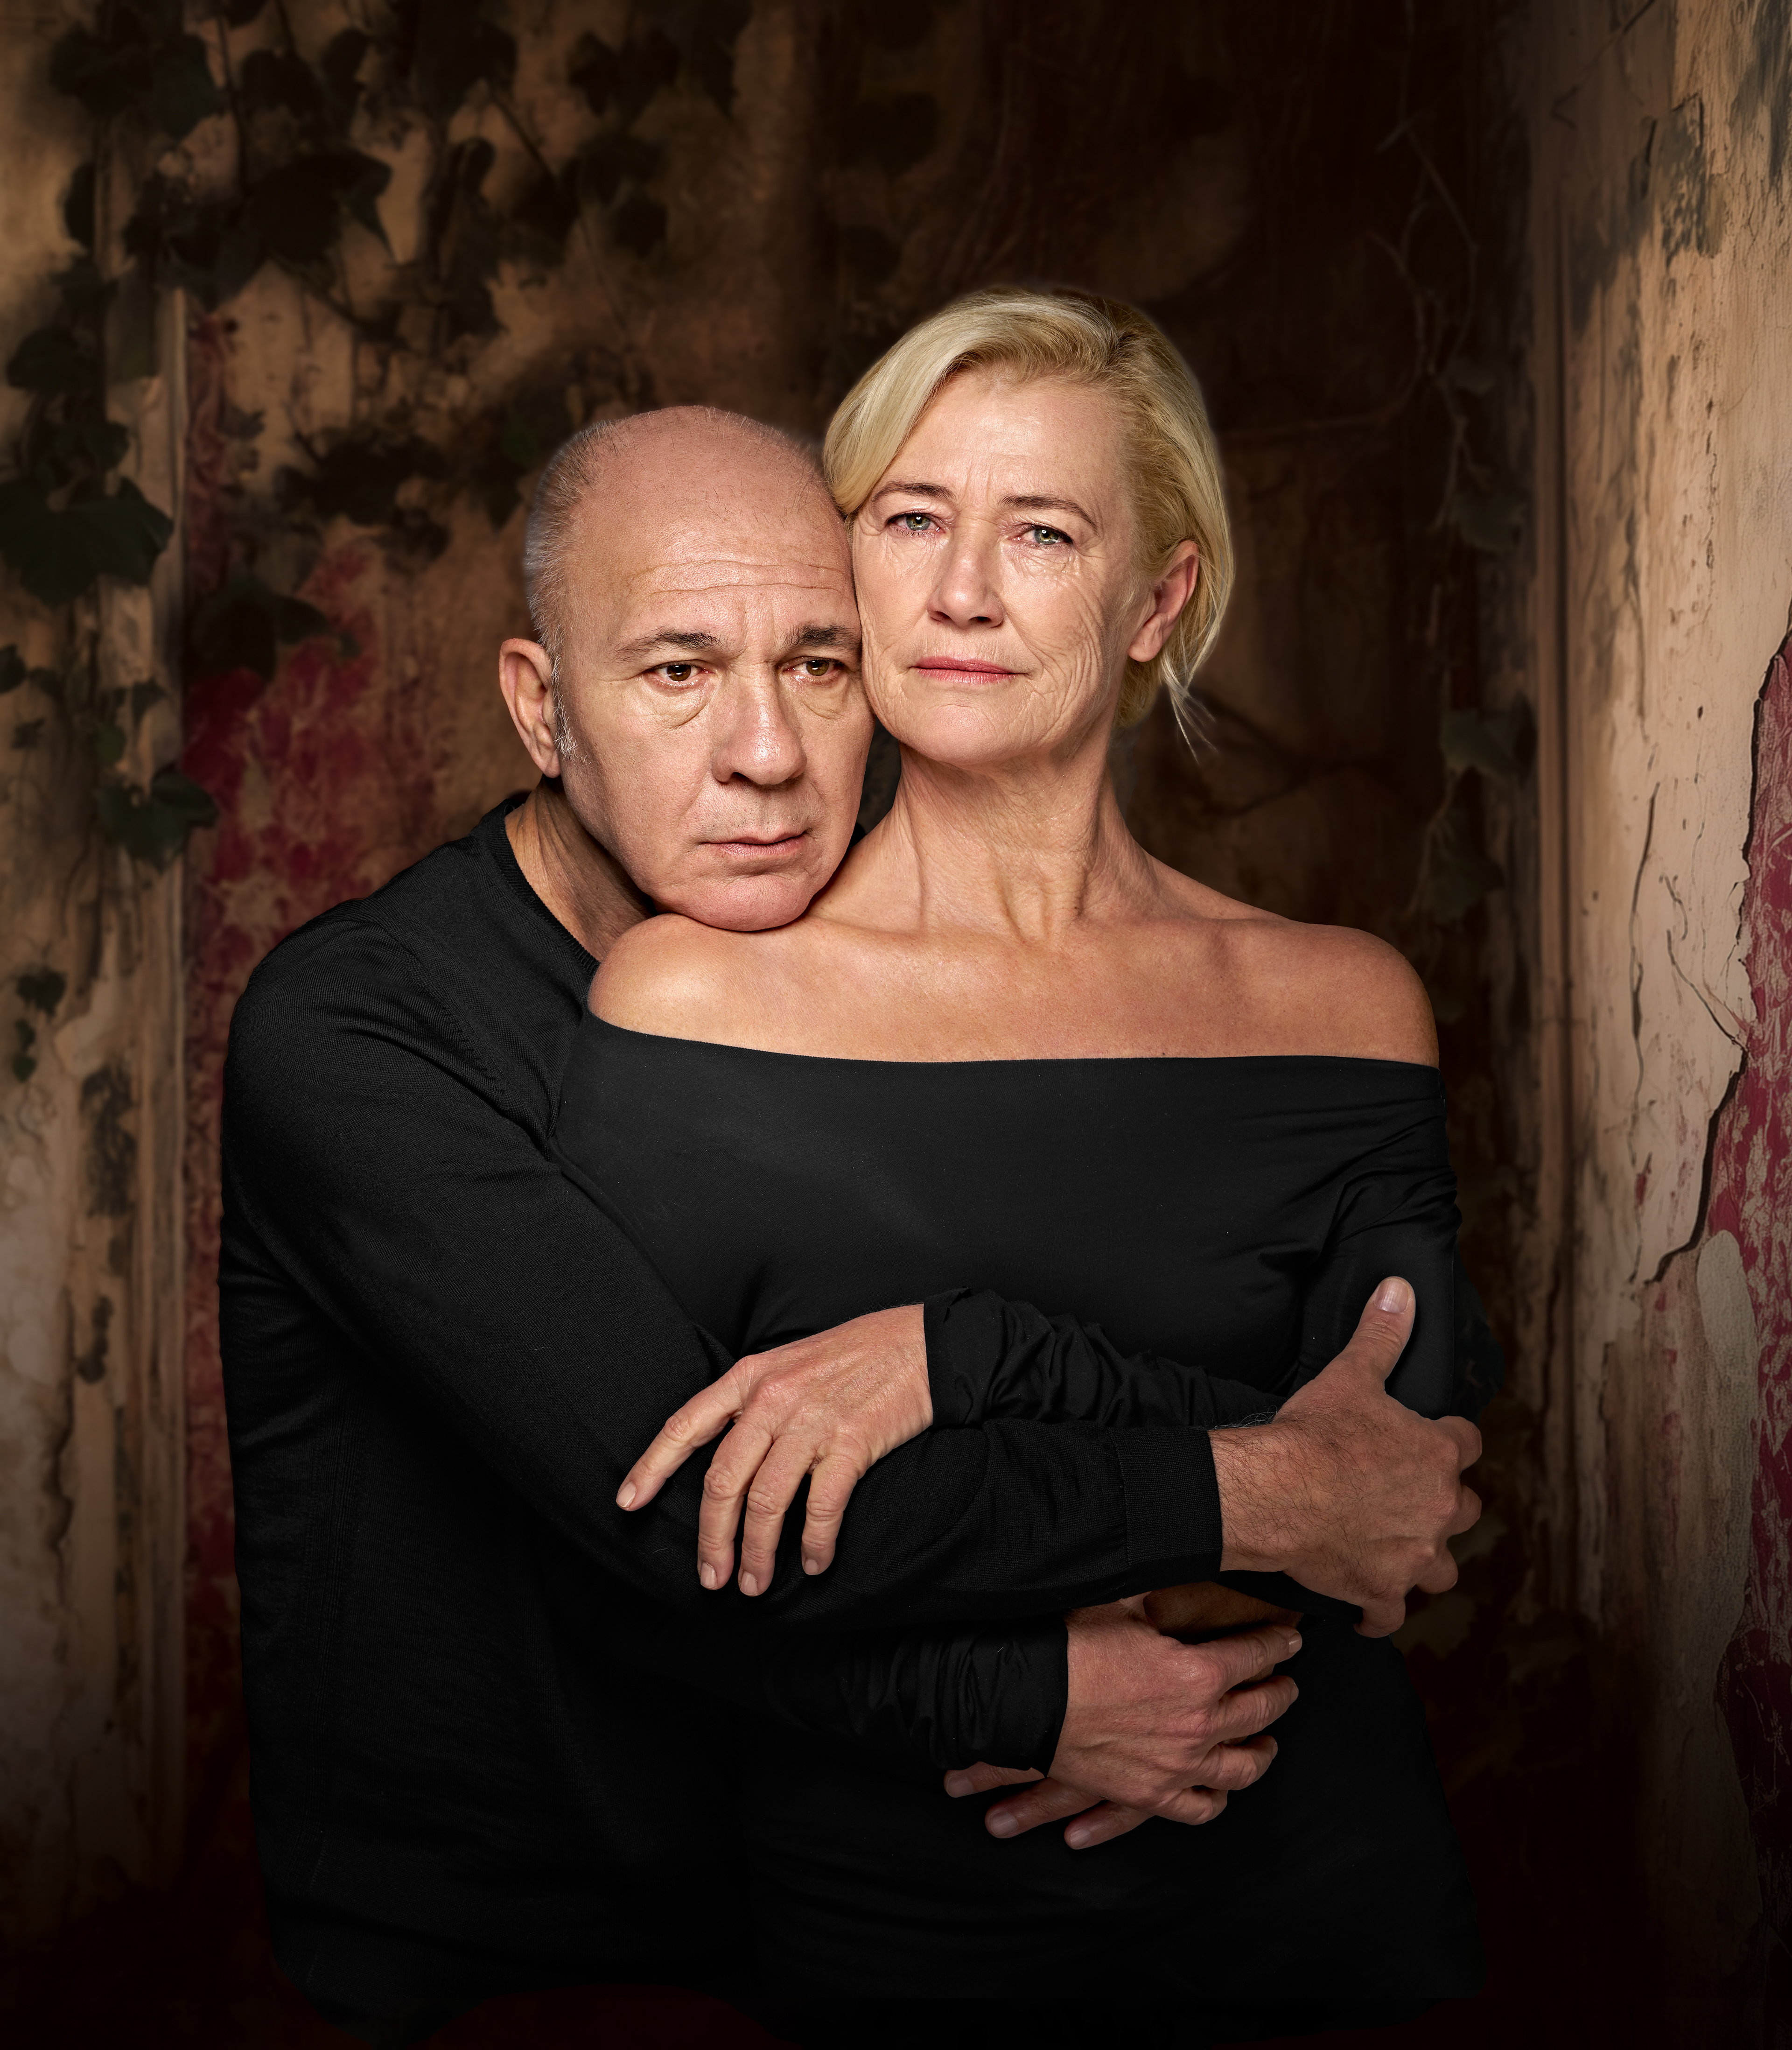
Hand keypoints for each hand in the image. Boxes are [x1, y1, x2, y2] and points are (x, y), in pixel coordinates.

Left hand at [615, 1304, 930, 1595]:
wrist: (919, 1344)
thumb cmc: (853, 1358)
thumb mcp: (788, 1365)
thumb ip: (754, 1403)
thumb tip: (727, 1457)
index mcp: (750, 1377)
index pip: (686, 1425)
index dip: (652, 1467)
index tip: (627, 1504)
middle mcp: (773, 1398)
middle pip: (723, 1481)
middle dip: (713, 1538)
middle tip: (713, 1577)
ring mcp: (812, 1420)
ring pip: (766, 1502)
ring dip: (758, 1553)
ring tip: (755, 1584)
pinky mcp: (851, 1442)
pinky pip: (821, 1506)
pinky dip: (815, 1543)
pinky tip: (815, 1563)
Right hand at [942, 1602, 1297, 1846]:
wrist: (1026, 1700)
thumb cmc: (1071, 1646)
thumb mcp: (1122, 1600)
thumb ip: (1162, 1585)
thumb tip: (1182, 1549)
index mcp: (1198, 1672)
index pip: (1256, 1654)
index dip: (1277, 1643)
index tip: (1289, 1639)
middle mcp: (1199, 1724)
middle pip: (1261, 1710)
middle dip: (1280, 1693)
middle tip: (1287, 1683)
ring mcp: (1179, 1765)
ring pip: (1243, 1767)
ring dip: (1262, 1752)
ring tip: (1268, 1742)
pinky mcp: (1152, 1795)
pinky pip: (1202, 1807)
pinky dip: (1217, 1798)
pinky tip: (1222, 1788)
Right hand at [1211, 1277, 1482, 1635]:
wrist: (1277, 1493)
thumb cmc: (1315, 1436)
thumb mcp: (1350, 1375)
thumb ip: (1382, 1334)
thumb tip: (1400, 1288)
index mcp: (1437, 1455)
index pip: (1468, 1444)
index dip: (1450, 1441)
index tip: (1432, 1441)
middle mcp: (1438, 1510)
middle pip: (1465, 1511)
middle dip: (1445, 1505)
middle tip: (1412, 1497)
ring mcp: (1413, 1557)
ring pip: (1442, 1570)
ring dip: (1427, 1561)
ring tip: (1402, 1551)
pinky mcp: (1380, 1591)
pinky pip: (1391, 1614)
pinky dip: (1380, 1612)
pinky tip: (1366, 1606)